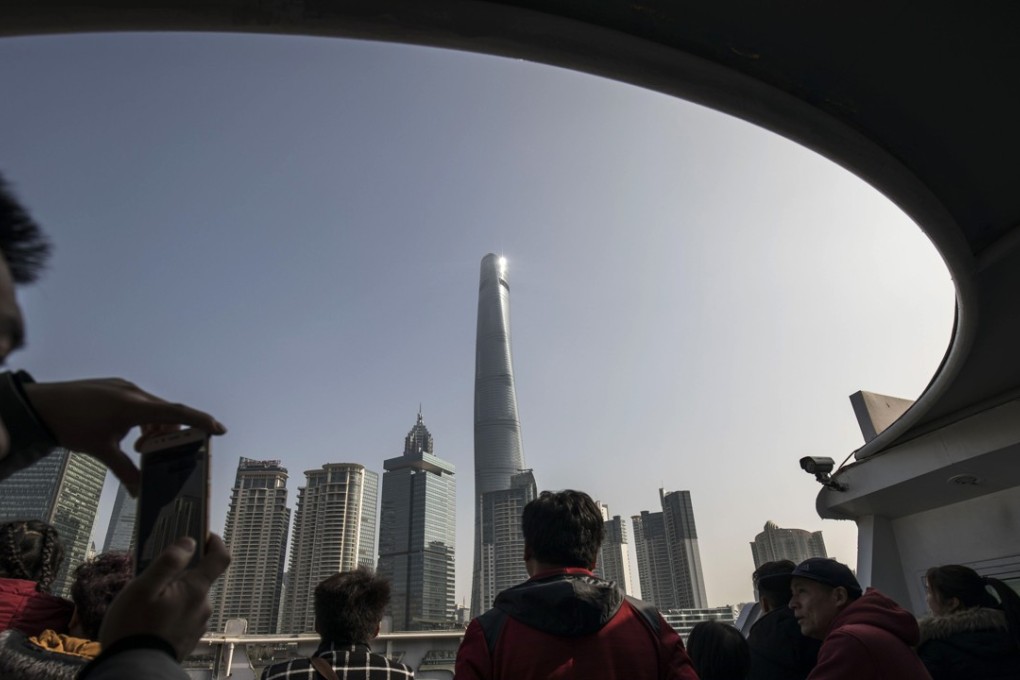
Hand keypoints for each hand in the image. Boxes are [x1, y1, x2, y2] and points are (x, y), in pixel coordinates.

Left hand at [22, 378, 225, 494]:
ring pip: (153, 409)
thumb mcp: (101, 450)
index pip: (175, 412)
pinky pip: (140, 403)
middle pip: (167, 413)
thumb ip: (125, 470)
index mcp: (133, 406)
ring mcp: (124, 388)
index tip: (219, 429)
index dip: (200, 421)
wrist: (39, 405)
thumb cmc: (70, 425)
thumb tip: (140, 492)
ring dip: (154, 428)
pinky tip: (128, 433)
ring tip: (138, 445)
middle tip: (162, 452)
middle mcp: (133, 392)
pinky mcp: (116, 388)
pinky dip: (143, 419)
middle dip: (170, 433)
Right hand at [99, 534, 230, 659]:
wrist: (132, 671)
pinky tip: (150, 621)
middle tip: (154, 578)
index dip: (214, 542)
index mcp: (196, 590)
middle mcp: (203, 607)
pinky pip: (183, 617)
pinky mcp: (188, 639)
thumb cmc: (133, 628)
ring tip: (146, 604)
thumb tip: (190, 542)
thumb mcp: (144, 588)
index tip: (203, 534)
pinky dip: (171, 613)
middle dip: (180, 574)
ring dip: (173, 596)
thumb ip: (169, 562)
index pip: (220, 558)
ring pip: (189, 599)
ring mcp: (197, 625)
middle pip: (199, 579)